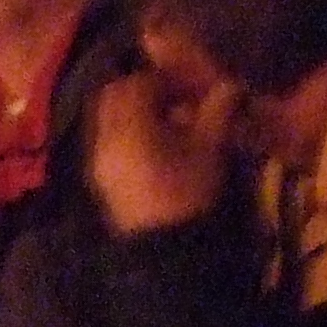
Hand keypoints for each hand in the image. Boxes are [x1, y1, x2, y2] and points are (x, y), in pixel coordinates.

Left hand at [89, 68, 241, 235]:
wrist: (166, 246)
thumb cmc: (190, 191)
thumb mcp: (209, 148)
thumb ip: (216, 111)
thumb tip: (229, 85)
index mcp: (130, 128)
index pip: (137, 84)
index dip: (162, 79)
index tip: (185, 86)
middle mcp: (105, 140)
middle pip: (111, 96)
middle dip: (139, 89)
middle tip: (170, 98)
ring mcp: (98, 160)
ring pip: (104, 118)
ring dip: (129, 110)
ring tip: (162, 122)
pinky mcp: (100, 177)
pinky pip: (104, 140)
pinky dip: (123, 132)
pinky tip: (151, 145)